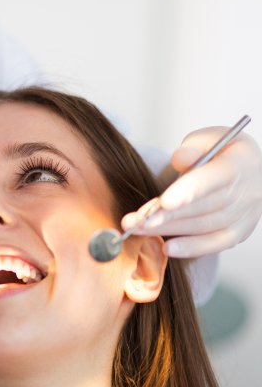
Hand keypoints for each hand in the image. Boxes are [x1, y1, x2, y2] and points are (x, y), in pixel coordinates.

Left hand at [123, 127, 261, 257]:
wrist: (250, 170)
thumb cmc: (223, 152)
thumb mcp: (210, 138)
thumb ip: (193, 147)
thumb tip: (181, 159)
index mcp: (238, 166)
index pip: (211, 181)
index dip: (188, 192)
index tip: (164, 202)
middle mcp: (245, 194)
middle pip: (202, 208)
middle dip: (166, 216)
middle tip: (136, 221)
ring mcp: (244, 216)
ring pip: (203, 226)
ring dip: (169, 230)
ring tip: (138, 229)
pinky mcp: (238, 232)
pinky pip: (214, 244)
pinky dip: (191, 248)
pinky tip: (167, 248)